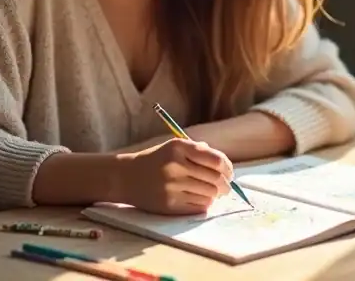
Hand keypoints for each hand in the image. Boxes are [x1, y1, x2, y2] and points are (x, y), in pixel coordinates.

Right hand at [116, 138, 233, 213]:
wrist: (125, 177)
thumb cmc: (156, 160)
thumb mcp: (175, 147)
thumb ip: (200, 152)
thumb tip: (227, 168)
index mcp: (179, 147)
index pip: (216, 160)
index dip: (228, 168)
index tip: (229, 173)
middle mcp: (175, 166)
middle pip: (215, 179)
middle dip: (225, 185)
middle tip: (225, 187)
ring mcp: (171, 187)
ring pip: (209, 194)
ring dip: (214, 195)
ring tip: (212, 192)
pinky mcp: (169, 204)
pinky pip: (198, 206)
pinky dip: (204, 204)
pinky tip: (199, 199)